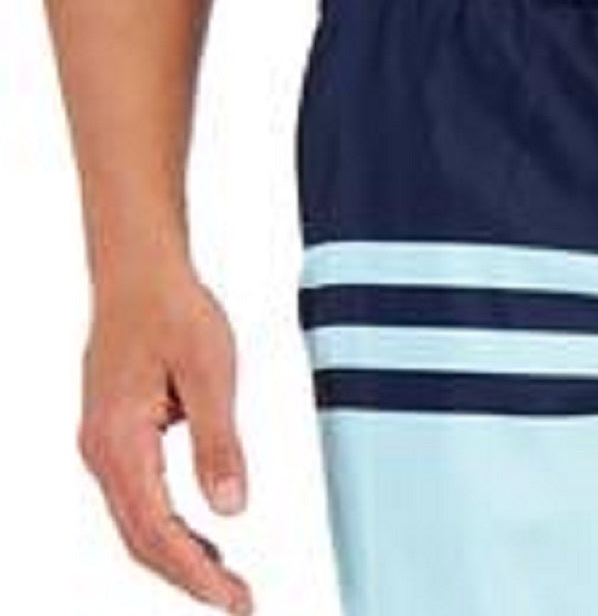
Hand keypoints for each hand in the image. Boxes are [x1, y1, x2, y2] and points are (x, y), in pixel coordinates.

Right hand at [77, 264, 252, 613]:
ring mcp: (103, 446)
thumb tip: (231, 507)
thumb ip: (220, 443)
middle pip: (141, 539)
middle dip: (189, 577)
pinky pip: (138, 499)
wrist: (139, 272)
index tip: (233, 599)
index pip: (156, 532)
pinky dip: (169, 527)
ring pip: (136, 523)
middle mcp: (102, 452)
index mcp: (120, 442)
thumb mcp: (211, 373)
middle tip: (237, 602)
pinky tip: (201, 535)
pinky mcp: (115, 436)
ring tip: (225, 580)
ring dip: (179, 556)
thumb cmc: (172, 310)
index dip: (196, 574)